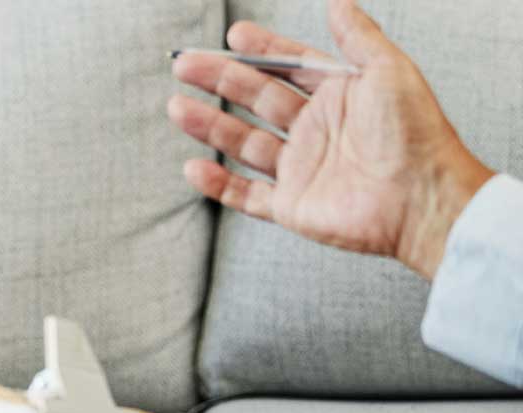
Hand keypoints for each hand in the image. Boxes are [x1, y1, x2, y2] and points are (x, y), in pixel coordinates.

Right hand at [168, 0, 494, 278]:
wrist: (421, 199)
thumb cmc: (415, 135)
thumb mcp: (389, 70)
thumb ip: (358, 36)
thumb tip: (337, 2)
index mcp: (339, 97)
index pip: (290, 67)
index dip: (261, 49)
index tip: (234, 35)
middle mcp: (316, 132)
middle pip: (257, 99)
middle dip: (220, 80)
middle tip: (186, 64)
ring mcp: (301, 170)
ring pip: (243, 143)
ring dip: (209, 125)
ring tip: (178, 107)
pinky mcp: (291, 207)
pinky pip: (246, 195)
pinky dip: (218, 184)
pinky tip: (193, 168)